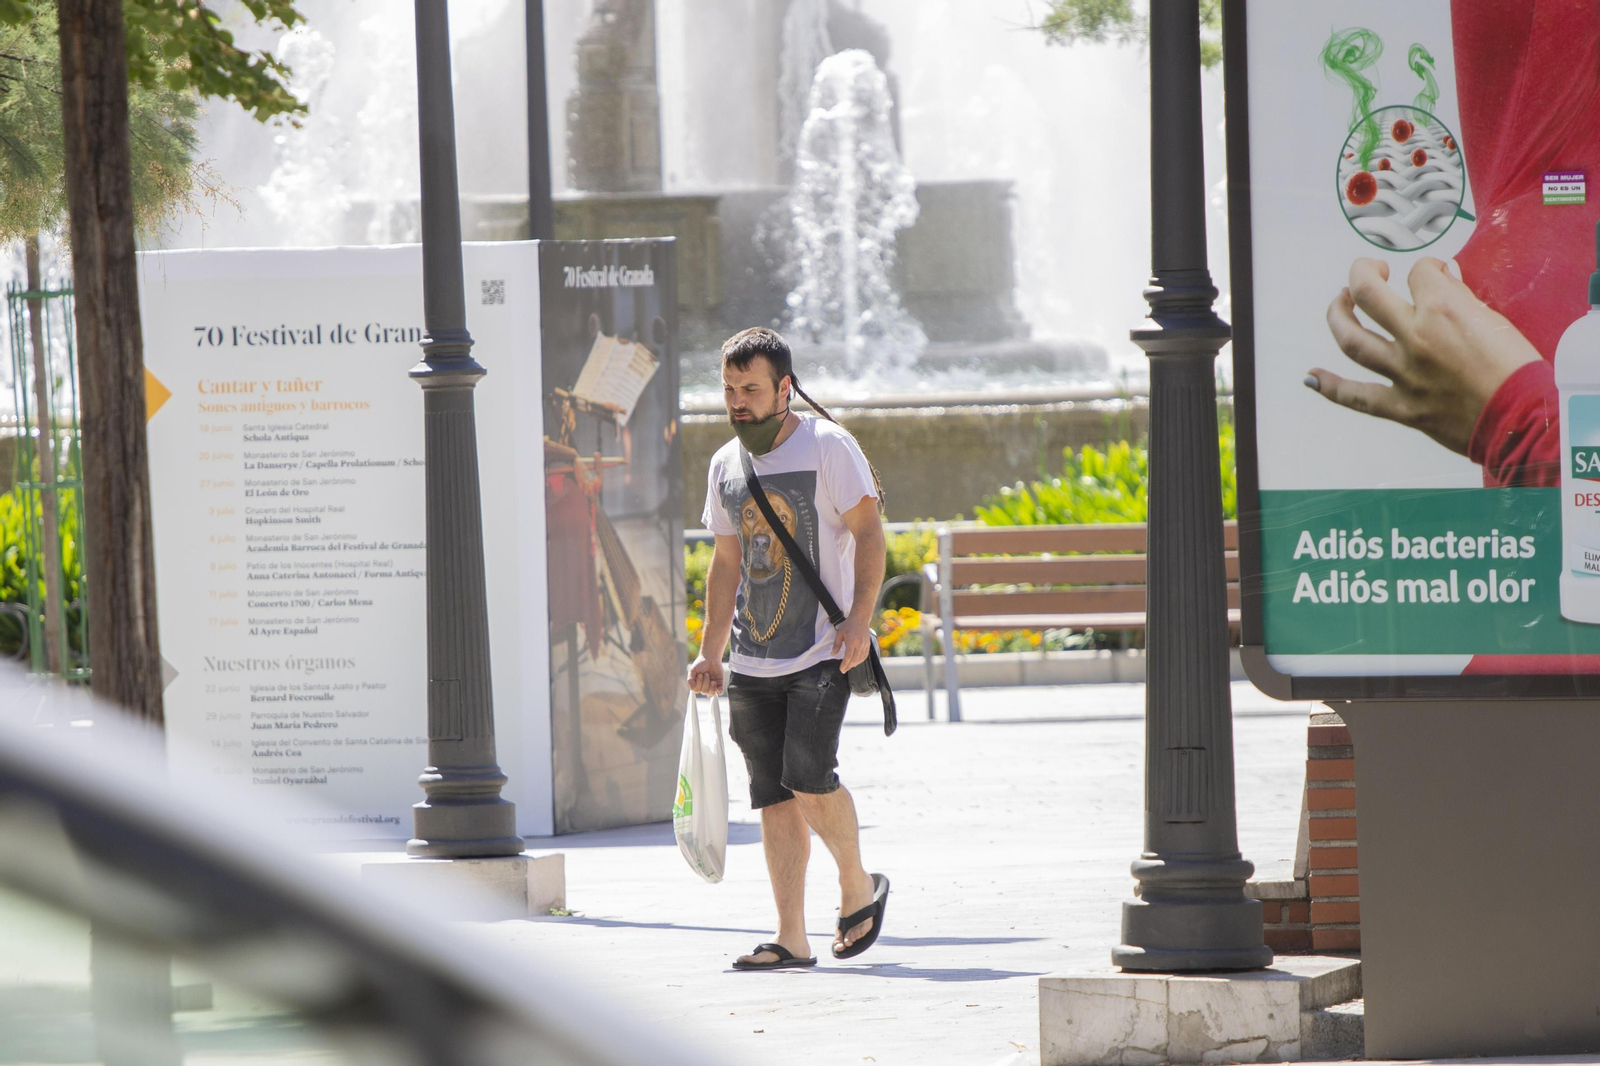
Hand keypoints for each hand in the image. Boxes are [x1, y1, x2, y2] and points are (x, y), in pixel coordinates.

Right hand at [687, 655, 723, 695]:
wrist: (710, 658)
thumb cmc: (700, 664)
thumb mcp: (692, 670)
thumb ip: (690, 680)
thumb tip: (692, 688)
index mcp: (697, 684)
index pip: (696, 690)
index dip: (698, 683)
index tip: (700, 674)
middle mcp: (704, 687)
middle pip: (704, 692)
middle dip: (705, 682)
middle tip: (706, 673)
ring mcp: (712, 686)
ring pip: (711, 693)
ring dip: (711, 686)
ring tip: (712, 679)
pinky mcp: (719, 684)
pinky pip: (720, 692)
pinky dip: (719, 691)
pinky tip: (717, 686)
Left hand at [832, 616, 873, 673]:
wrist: (860, 618)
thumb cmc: (848, 625)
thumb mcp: (839, 633)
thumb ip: (836, 644)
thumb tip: (833, 654)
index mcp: (852, 642)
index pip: (848, 657)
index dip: (845, 664)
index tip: (841, 669)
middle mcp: (859, 644)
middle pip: (854, 659)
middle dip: (849, 666)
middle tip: (844, 670)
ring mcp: (865, 645)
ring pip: (860, 659)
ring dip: (854, 664)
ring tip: (849, 667)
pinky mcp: (868, 645)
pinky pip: (865, 655)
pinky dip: (860, 660)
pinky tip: (856, 662)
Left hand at [1309, 257, 1540, 455]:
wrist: (1523, 421)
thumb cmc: (1519, 371)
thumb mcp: (1497, 321)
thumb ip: (1463, 299)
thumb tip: (1444, 279)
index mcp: (1445, 310)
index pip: (1419, 272)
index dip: (1425, 268)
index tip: (1432, 274)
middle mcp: (1416, 337)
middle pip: (1368, 292)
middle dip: (1362, 273)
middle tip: (1367, 271)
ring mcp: (1403, 373)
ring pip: (1351, 338)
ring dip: (1338, 315)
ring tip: (1340, 303)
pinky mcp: (1400, 407)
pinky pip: (1354, 395)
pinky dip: (1329, 386)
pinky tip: (1312, 375)